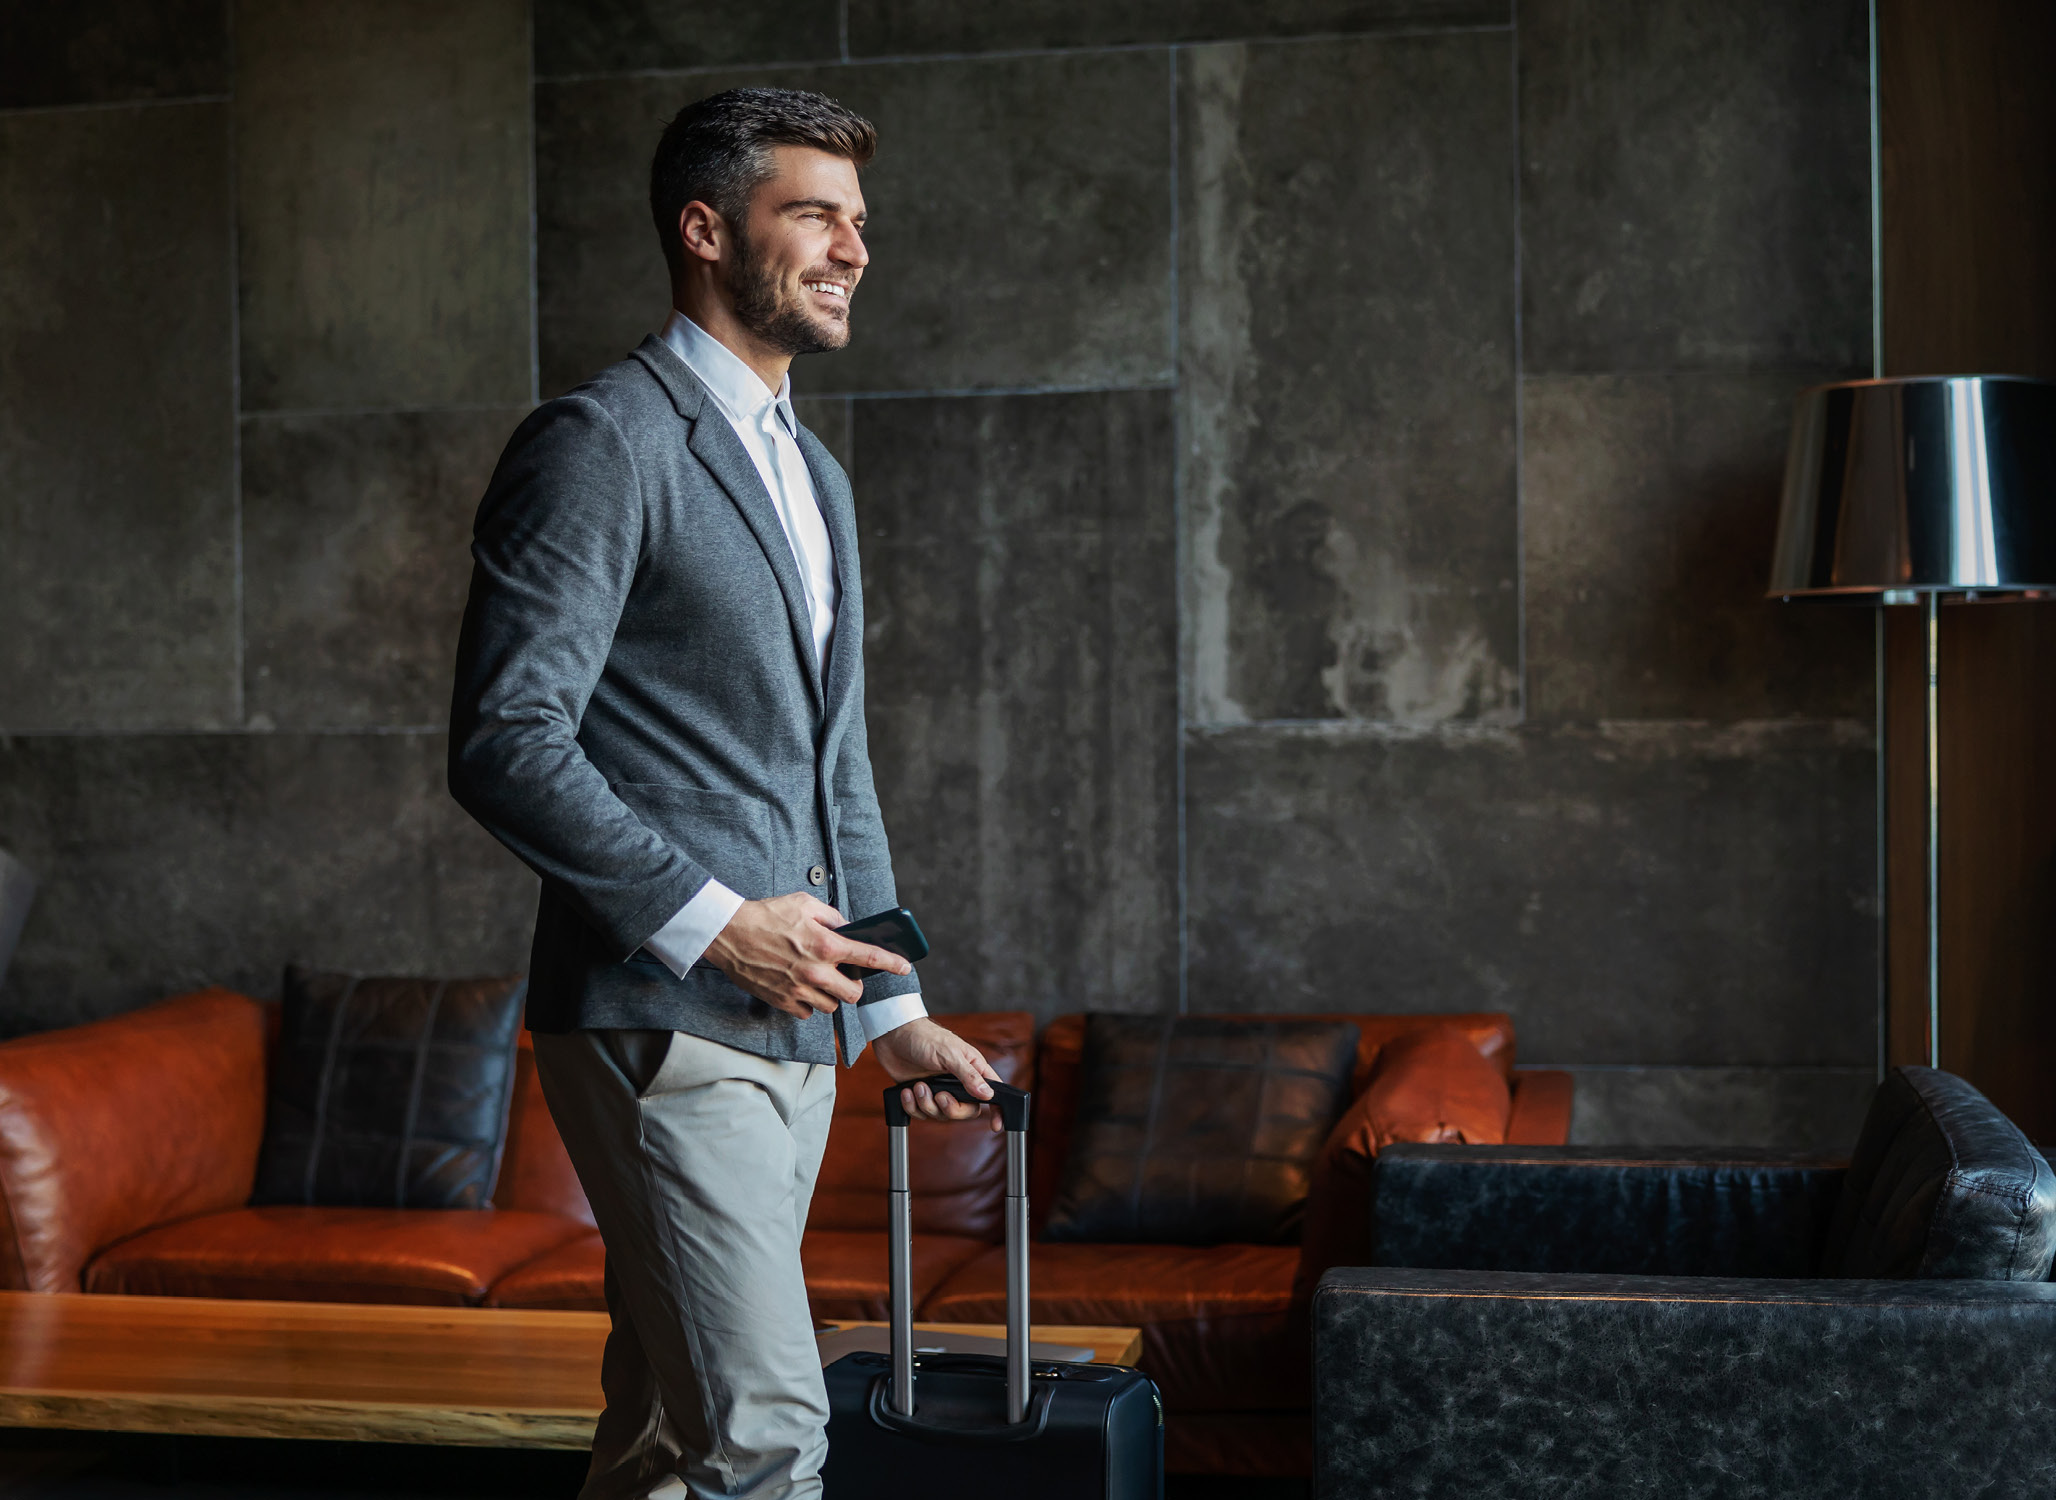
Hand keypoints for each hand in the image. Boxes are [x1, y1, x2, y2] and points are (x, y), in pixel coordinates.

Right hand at [703, 892, 911, 1020]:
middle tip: (845, 975)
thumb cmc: (766, 915)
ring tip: (819, 979)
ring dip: (830, 995)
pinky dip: (809, 1004)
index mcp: (826, 945)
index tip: (904, 967)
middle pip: (853, 994)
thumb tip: (848, 929)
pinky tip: (801, 988)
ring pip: (831, 1006)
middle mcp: (816, 971)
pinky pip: (808, 1013)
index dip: (892, 964)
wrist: (729, 933)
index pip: (869, 957)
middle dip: (853, 985)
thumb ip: (832, 917)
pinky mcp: (782, 1001)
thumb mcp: (804, 904)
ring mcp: (799, 990)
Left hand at [872, 1018, 1003, 1133]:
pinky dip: (912, 1105)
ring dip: (927, 1104)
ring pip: (941, 1114)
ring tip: (918, 1087)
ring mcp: (939, 1089)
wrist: (892, 1035)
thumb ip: (969, 1075)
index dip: (997, 1110)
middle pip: (966, 1110)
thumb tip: (987, 1094)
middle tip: (939, 1096)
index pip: (992, 1093)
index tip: (996, 1125)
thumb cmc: (924, 1036)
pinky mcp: (920, 1095)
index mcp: (972, 1068)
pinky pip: (921, 1113)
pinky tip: (907, 1091)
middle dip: (951, 1108)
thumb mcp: (949, 1054)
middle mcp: (958, 1082)